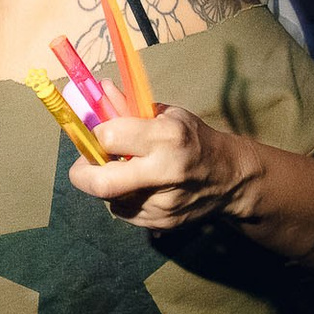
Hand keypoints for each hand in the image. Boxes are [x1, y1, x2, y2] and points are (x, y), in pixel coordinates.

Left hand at [68, 105, 253, 231]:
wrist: (231, 179)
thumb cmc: (194, 140)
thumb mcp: (167, 115)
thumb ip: (128, 108)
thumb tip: (97, 91)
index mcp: (168, 137)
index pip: (110, 137)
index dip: (96, 134)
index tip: (97, 132)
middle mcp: (166, 172)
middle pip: (101, 183)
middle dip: (82, 174)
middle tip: (84, 165)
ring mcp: (163, 203)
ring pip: (109, 199)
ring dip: (106, 184)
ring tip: (122, 171)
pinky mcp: (160, 223)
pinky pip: (123, 212)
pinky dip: (122, 198)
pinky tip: (138, 187)